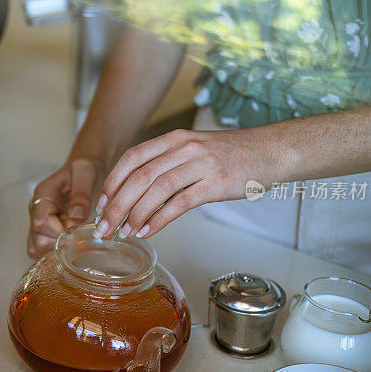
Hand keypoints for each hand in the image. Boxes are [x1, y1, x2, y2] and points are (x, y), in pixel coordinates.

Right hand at [27, 157, 103, 258]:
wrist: (83, 171)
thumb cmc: (83, 170)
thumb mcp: (86, 173)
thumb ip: (81, 193)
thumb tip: (77, 217)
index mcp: (43, 194)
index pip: (41, 221)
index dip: (60, 230)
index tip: (77, 228)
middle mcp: (36, 210)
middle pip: (37, 239)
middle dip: (60, 242)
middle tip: (78, 234)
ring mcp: (38, 221)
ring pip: (37, 248)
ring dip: (57, 249)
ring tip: (75, 237)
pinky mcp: (44, 231)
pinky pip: (42, 250)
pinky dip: (55, 253)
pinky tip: (71, 243)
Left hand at [94, 128, 272, 238]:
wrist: (270, 151)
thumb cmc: (231, 154)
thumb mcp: (195, 149)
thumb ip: (168, 164)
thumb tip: (138, 193)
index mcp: (174, 138)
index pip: (132, 158)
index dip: (112, 181)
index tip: (100, 203)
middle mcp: (184, 148)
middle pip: (139, 176)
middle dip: (116, 204)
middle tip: (104, 226)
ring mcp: (200, 165)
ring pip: (156, 190)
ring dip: (135, 214)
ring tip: (124, 233)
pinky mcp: (216, 184)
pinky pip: (180, 203)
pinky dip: (159, 219)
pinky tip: (148, 231)